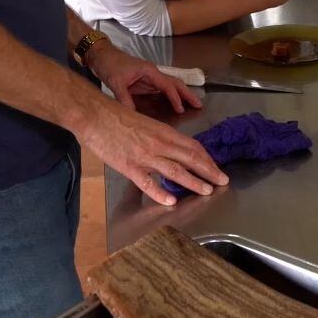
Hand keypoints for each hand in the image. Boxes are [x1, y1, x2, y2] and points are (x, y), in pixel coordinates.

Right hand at [76, 100, 227, 206]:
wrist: (95, 115)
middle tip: (223, 181)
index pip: (192, 146)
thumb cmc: (117, 116)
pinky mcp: (129, 167)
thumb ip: (158, 137)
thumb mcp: (144, 123)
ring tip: (207, 191)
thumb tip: (170, 149)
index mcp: (163, 131)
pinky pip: (148, 183)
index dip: (207, 158)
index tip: (216, 167)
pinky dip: (160, 193)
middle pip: (190, 158)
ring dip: (194, 182)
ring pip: (175, 171)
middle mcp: (159, 143)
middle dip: (209, 171)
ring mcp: (145, 156)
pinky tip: (172, 202)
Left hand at [85, 41, 203, 114]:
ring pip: (170, 86)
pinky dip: (170, 96)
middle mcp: (152, 73)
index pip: (167, 85)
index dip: (175, 98)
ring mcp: (149, 78)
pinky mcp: (144, 82)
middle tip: (199, 104)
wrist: (101, 56)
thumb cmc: (109, 64)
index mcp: (149, 71)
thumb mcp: (116, 83)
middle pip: (175, 83)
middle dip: (187, 93)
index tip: (181, 109)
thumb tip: (133, 115)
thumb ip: (125, 99)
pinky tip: (174, 104)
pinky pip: (161, 90)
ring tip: (192, 104)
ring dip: (181, 94)